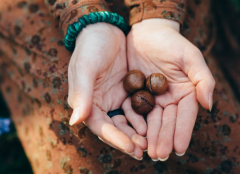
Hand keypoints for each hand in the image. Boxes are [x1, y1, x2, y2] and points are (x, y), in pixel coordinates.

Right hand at [67, 23, 146, 158]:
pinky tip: (152, 123)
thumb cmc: (90, 47)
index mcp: (86, 103)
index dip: (115, 138)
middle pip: (114, 128)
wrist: (104, 31)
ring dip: (137, 132)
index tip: (131, 147)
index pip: (100, 126)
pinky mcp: (125, 92)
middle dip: (128, 140)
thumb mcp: (85, 68)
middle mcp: (99, 105)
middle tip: (144, 150)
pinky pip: (134, 109)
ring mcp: (113, 99)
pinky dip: (142, 118)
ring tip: (150, 141)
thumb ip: (82, 94)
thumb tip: (75, 122)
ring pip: (125, 122)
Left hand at [126, 19, 214, 159]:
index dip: (182, 131)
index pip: (185, 115)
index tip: (179, 149)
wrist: (147, 33)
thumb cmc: (171, 42)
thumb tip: (208, 104)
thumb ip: (202, 78)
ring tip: (147, 151)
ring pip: (152, 120)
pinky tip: (134, 135)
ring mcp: (153, 98)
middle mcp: (170, 98)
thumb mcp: (190, 56)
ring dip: (151, 136)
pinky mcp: (137, 94)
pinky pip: (136, 111)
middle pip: (168, 121)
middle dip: (164, 138)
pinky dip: (136, 123)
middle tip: (159, 155)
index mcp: (186, 92)